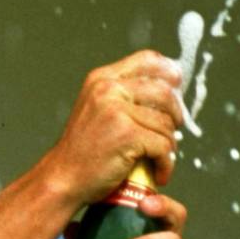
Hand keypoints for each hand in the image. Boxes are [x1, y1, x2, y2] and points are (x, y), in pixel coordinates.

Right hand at [46, 50, 183, 206]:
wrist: (63, 178)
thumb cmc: (83, 150)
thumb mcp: (96, 109)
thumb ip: (123, 96)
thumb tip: (168, 90)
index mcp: (101, 80)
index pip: (148, 60)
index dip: (168, 72)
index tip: (176, 88)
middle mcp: (108, 90)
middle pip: (165, 92)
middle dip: (175, 115)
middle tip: (171, 132)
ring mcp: (117, 111)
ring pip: (166, 123)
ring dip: (169, 144)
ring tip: (158, 157)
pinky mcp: (127, 135)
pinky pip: (164, 146)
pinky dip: (166, 163)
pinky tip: (158, 171)